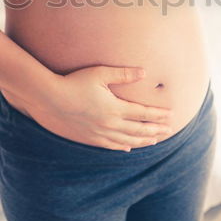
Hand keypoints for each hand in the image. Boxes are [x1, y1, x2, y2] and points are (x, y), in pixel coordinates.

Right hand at [24, 66, 172, 150]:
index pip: (143, 113)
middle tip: (169, 130)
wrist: (50, 99)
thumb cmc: (75, 82)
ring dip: (143, 141)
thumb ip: (124, 74)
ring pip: (127, 140)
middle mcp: (110, 124)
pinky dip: (123, 147)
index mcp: (115, 108)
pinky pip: (111, 146)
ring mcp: (99, 134)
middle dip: (155, 130)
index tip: (171, 115)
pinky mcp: (89, 139)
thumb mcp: (100, 73)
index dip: (158, 115)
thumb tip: (144, 72)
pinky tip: (129, 148)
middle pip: (138, 129)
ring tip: (154, 140)